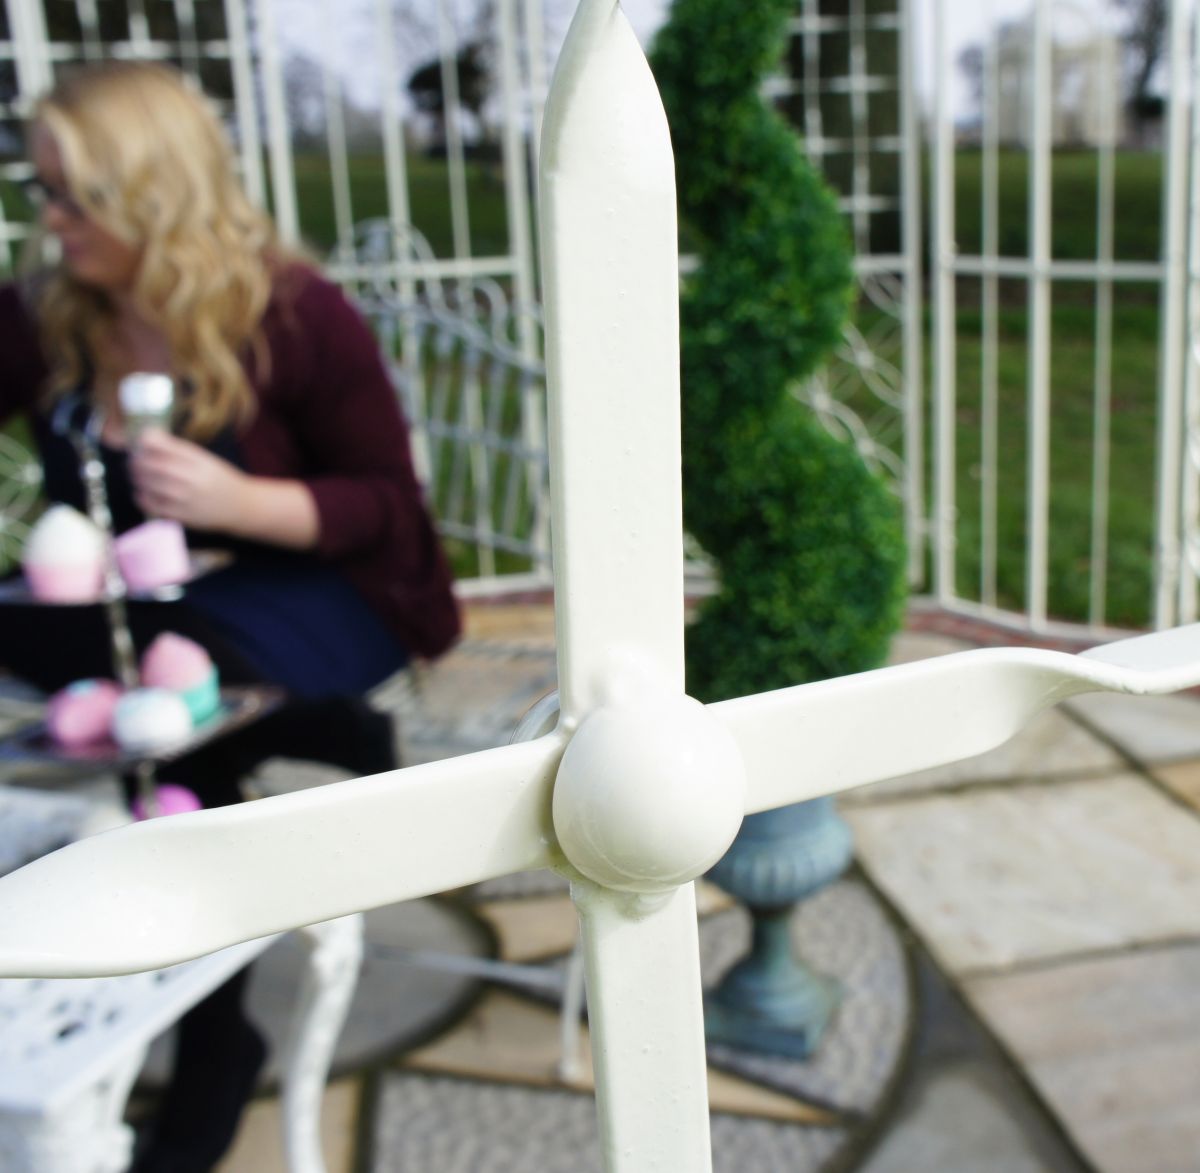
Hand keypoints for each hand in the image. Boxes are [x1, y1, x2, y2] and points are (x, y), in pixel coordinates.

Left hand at [128, 428, 250, 533]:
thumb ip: (179, 449)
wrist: (242, 506)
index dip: (145, 441)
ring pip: (149, 485)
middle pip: (152, 465)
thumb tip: (147, 436)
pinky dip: (142, 497)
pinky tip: (143, 493)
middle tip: (134, 461)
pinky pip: (153, 505)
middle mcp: (192, 478)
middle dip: (137, 461)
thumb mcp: (205, 459)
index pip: (163, 446)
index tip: (141, 442)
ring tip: (137, 476)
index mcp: (198, 460)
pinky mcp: (182, 515)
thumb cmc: (220, 480)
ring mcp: (186, 498)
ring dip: (137, 479)